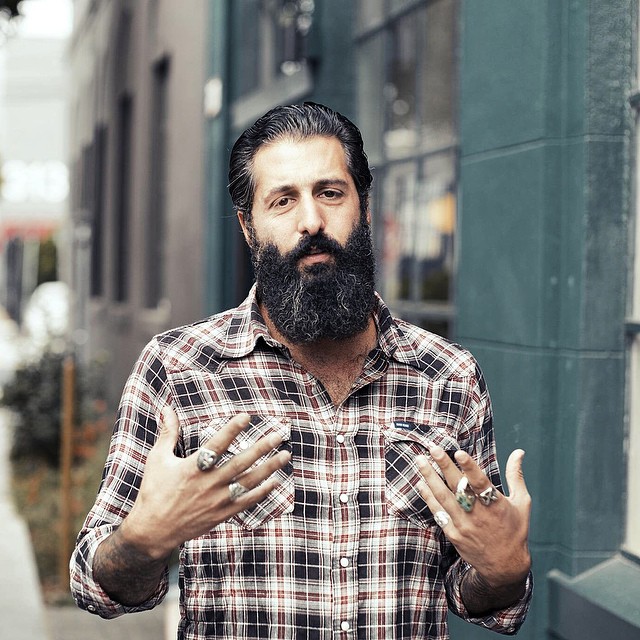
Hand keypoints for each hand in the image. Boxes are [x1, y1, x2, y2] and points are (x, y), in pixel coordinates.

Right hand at [120, 407, 290, 560]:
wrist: (153, 531)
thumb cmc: (154, 491)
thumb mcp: (158, 459)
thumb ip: (168, 433)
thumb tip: (167, 408)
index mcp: (192, 467)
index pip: (216, 444)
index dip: (232, 429)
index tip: (247, 416)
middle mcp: (208, 483)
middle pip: (240, 462)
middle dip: (261, 447)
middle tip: (278, 435)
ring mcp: (216, 500)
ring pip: (248, 481)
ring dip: (269, 468)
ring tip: (285, 454)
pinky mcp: (221, 514)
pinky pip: (246, 502)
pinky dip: (262, 492)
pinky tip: (275, 482)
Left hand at [416, 446, 530, 589]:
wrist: (505, 566)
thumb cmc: (515, 530)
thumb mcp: (521, 502)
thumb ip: (515, 475)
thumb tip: (518, 451)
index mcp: (496, 505)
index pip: (480, 483)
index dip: (470, 467)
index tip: (458, 453)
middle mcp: (478, 515)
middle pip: (458, 487)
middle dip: (444, 466)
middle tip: (433, 448)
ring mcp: (464, 525)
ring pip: (443, 498)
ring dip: (430, 478)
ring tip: (420, 460)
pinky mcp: (454, 534)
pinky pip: (438, 513)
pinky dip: (428, 498)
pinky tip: (421, 483)